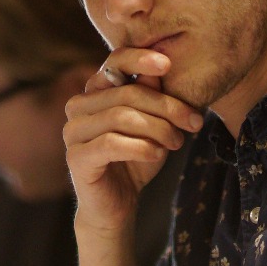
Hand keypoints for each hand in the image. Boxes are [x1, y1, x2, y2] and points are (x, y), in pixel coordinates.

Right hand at [63, 46, 203, 235]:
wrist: (117, 206)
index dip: (140, 58)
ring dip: (158, 129)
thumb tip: (162, 67)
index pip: (115, 61)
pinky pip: (111, 143)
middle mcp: (78, 106)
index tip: (168, 63)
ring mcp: (73, 131)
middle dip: (166, 107)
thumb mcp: (154, 125)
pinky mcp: (76, 157)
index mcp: (95, 92)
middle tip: (193, 122)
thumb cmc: (137, 160)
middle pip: (126, 94)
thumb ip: (154, 97)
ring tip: (178, 143)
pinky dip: (141, 147)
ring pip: (120, 117)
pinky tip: (158, 155)